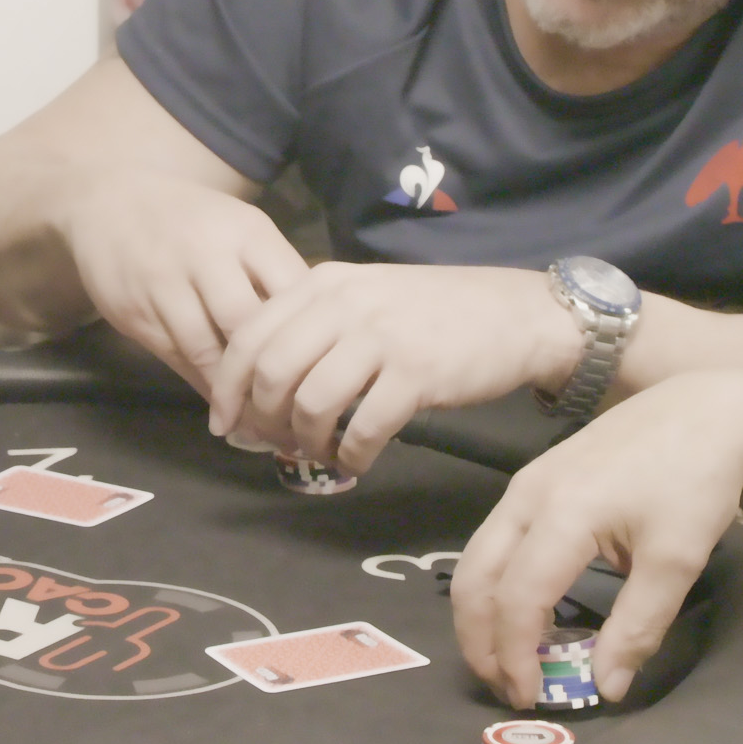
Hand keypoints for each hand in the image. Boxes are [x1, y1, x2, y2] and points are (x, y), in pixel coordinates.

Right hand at [60, 171, 310, 394]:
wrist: (111, 201)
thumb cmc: (194, 223)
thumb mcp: (241, 231)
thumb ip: (273, 276)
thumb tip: (315, 341)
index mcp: (247, 233)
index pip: (291, 292)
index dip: (310, 337)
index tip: (324, 373)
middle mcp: (206, 255)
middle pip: (248, 327)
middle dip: (271, 374)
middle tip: (293, 413)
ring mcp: (165, 284)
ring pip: (207, 352)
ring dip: (234, 393)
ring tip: (260, 424)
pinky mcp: (134, 312)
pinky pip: (175, 359)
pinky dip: (202, 385)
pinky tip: (222, 406)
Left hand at [205, 263, 578, 470]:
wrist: (517, 314)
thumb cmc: (436, 313)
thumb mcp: (366, 297)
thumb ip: (315, 324)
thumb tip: (260, 381)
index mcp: (324, 282)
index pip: (249, 334)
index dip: (226, 386)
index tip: (225, 423)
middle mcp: (345, 304)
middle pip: (270, 372)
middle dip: (263, 420)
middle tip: (274, 445)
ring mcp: (381, 337)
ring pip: (310, 403)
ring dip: (306, 442)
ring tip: (320, 453)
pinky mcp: (416, 374)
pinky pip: (362, 428)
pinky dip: (350, 456)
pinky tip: (357, 461)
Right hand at [451, 372, 742, 707]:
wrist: (704, 412)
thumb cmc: (694, 482)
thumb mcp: (677, 560)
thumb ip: (637, 627)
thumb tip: (606, 688)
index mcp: (562, 514)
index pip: (518, 599)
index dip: (516, 655)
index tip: (531, 697)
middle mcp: (527, 496)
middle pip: (475, 578)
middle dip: (479, 640)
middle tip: (505, 687)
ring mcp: (524, 483)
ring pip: (476, 558)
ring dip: (481, 614)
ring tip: (507, 658)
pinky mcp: (532, 480)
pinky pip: (492, 540)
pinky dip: (494, 585)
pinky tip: (523, 612)